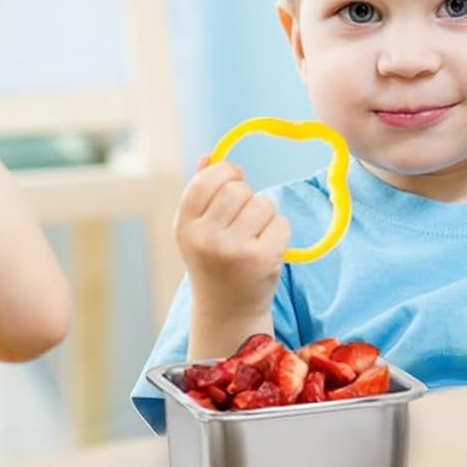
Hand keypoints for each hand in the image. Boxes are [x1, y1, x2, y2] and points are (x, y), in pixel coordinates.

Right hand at [174, 157, 290, 320]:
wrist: (227, 311)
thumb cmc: (212, 261)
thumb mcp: (197, 229)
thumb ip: (200, 191)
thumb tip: (210, 155)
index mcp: (185, 226)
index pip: (204, 181)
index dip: (224, 171)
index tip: (234, 177)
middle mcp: (205, 238)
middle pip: (237, 189)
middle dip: (246, 195)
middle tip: (244, 216)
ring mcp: (234, 250)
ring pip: (262, 204)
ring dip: (265, 214)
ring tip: (254, 235)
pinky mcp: (262, 259)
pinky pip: (281, 223)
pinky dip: (279, 231)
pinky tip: (267, 248)